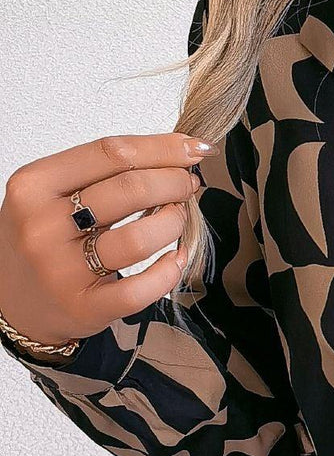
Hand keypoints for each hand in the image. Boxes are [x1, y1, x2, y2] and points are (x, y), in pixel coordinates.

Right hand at [0, 133, 215, 347]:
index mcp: (35, 186)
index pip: (111, 153)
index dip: (163, 149)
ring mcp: (62, 271)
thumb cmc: (42, 239)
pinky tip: (175, 258)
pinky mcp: (84, 308)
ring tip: (176, 219)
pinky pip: (141, 289)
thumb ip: (102, 172)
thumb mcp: (52, 194)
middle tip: (187, 185)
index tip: (194, 148)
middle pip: (130, 189)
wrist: (13, 300)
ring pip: (140, 238)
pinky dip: (169, 271)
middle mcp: (43, 226)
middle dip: (174, 182)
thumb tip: (176, 154)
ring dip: (174, 223)